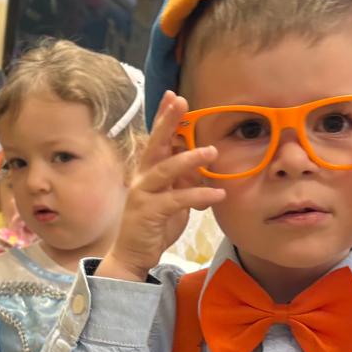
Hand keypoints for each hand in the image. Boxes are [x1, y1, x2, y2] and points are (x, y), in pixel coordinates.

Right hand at [96, 93, 225, 282]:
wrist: (133, 255)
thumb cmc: (154, 224)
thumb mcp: (174, 199)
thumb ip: (184, 181)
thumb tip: (202, 167)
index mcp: (147, 171)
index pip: (156, 139)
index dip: (164, 118)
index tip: (174, 96)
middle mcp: (141, 178)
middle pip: (155, 144)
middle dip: (167, 122)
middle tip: (181, 102)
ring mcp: (143, 194)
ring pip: (165, 170)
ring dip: (189, 159)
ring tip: (212, 151)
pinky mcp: (149, 213)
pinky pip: (176, 200)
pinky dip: (198, 196)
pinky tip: (217, 194)